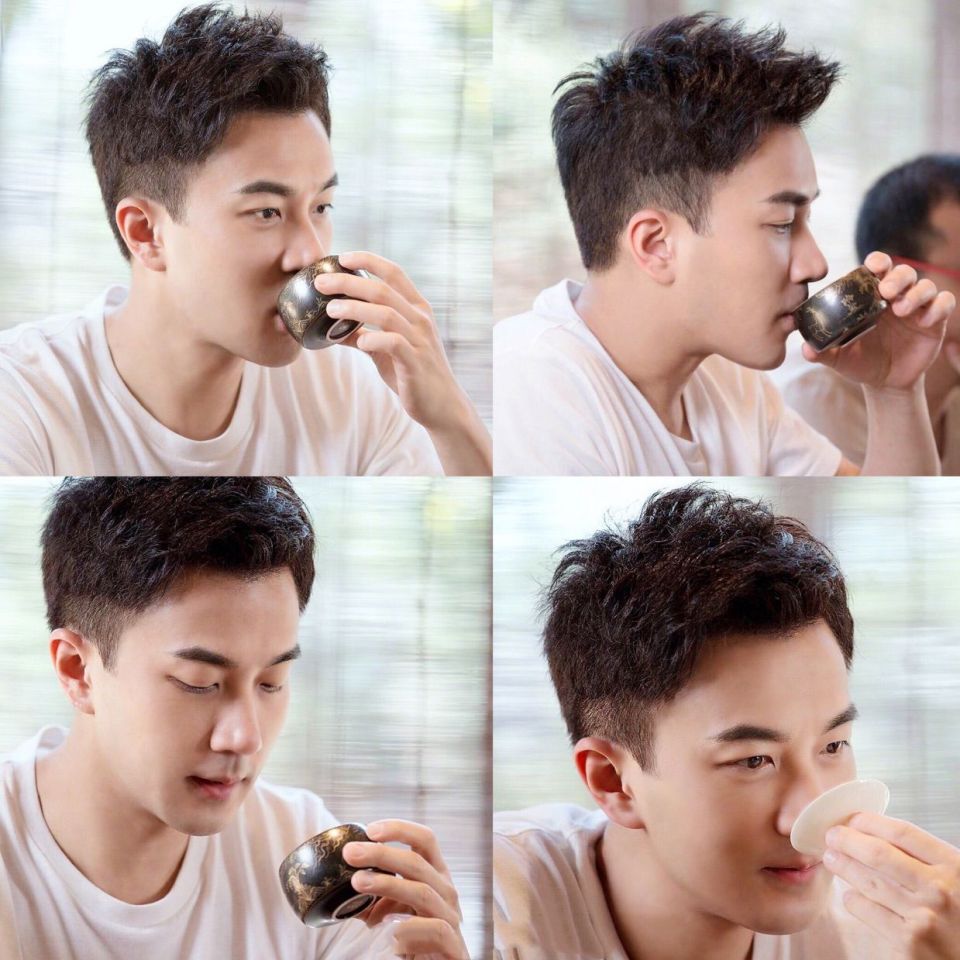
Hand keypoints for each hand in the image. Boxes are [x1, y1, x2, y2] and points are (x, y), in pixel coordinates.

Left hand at [314, 251, 472, 432]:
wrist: (441, 405)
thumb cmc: (413, 374)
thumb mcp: (387, 351)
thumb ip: (364, 336)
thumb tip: (333, 331)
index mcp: (416, 309)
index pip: (394, 273)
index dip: (368, 261)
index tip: (342, 257)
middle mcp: (420, 319)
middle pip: (383, 289)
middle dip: (349, 282)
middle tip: (321, 282)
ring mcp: (419, 340)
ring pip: (386, 313)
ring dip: (355, 308)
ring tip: (330, 309)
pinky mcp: (415, 362)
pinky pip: (394, 343)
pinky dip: (374, 339)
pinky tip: (358, 342)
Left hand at [342, 819, 467, 958]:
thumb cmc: (414, 937)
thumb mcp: (392, 909)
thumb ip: (374, 894)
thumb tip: (338, 878)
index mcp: (435, 875)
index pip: (425, 840)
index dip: (400, 829)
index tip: (369, 830)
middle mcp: (446, 891)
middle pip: (418, 862)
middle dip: (381, 854)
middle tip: (350, 853)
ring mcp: (451, 917)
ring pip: (422, 892)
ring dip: (387, 884)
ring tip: (357, 882)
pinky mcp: (453, 946)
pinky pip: (436, 930)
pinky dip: (411, 927)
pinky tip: (389, 931)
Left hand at [802, 252, 955, 390]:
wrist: (884, 383)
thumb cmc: (859, 362)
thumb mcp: (839, 358)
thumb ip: (822, 352)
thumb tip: (805, 349)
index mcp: (871, 297)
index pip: (877, 269)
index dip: (877, 262)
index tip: (872, 267)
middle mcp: (896, 297)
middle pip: (903, 272)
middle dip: (897, 277)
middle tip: (887, 291)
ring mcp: (917, 307)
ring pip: (925, 284)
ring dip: (916, 292)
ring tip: (901, 309)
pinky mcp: (935, 321)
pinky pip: (944, 303)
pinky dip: (938, 307)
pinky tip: (925, 320)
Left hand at [823, 812, 959, 957]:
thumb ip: (930, 861)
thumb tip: (881, 834)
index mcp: (953, 867)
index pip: (902, 832)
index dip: (870, 822)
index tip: (852, 819)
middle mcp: (938, 890)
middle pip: (878, 853)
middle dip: (847, 840)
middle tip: (831, 836)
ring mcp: (922, 917)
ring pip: (869, 882)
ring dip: (843, 866)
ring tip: (831, 858)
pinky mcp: (909, 944)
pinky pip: (869, 912)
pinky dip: (854, 900)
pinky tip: (850, 895)